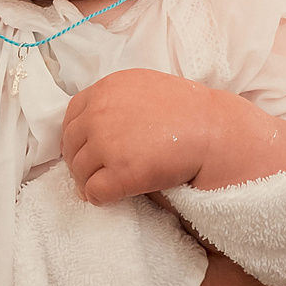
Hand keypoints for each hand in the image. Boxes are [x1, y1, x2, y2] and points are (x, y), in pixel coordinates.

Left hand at [63, 68, 218, 201]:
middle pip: (71, 144)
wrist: (214, 132)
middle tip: (92, 174)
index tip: (87, 149)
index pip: (72, 116)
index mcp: (106, 89)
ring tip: (103, 187)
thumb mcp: (144, 87)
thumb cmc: (188, 111)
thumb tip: (97, 127)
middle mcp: (100, 113)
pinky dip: (99, 198)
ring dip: (88, 181)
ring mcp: (107, 143)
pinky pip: (95, 191)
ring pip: (79, 170)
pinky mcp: (119, 172)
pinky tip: (111, 198)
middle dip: (79, 161)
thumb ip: (117, 100)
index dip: (78, 137)